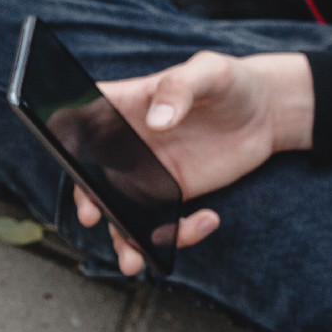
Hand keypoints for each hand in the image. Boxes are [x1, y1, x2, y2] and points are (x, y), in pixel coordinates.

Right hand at [76, 51, 313, 273]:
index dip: (66, 138)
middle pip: (92, 175)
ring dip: (122, 238)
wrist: (266, 112)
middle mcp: (127, 144)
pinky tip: (208, 219)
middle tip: (93, 215)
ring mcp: (148, 173)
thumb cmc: (229, 82)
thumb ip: (180, 88)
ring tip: (132, 259)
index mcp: (123, 106)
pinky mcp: (174, 194)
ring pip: (122, 211)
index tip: (68, 160)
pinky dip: (179, 233)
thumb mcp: (208, 73)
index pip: (82, 118)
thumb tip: (158, 120)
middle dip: (87, 200)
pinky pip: (164, 224)